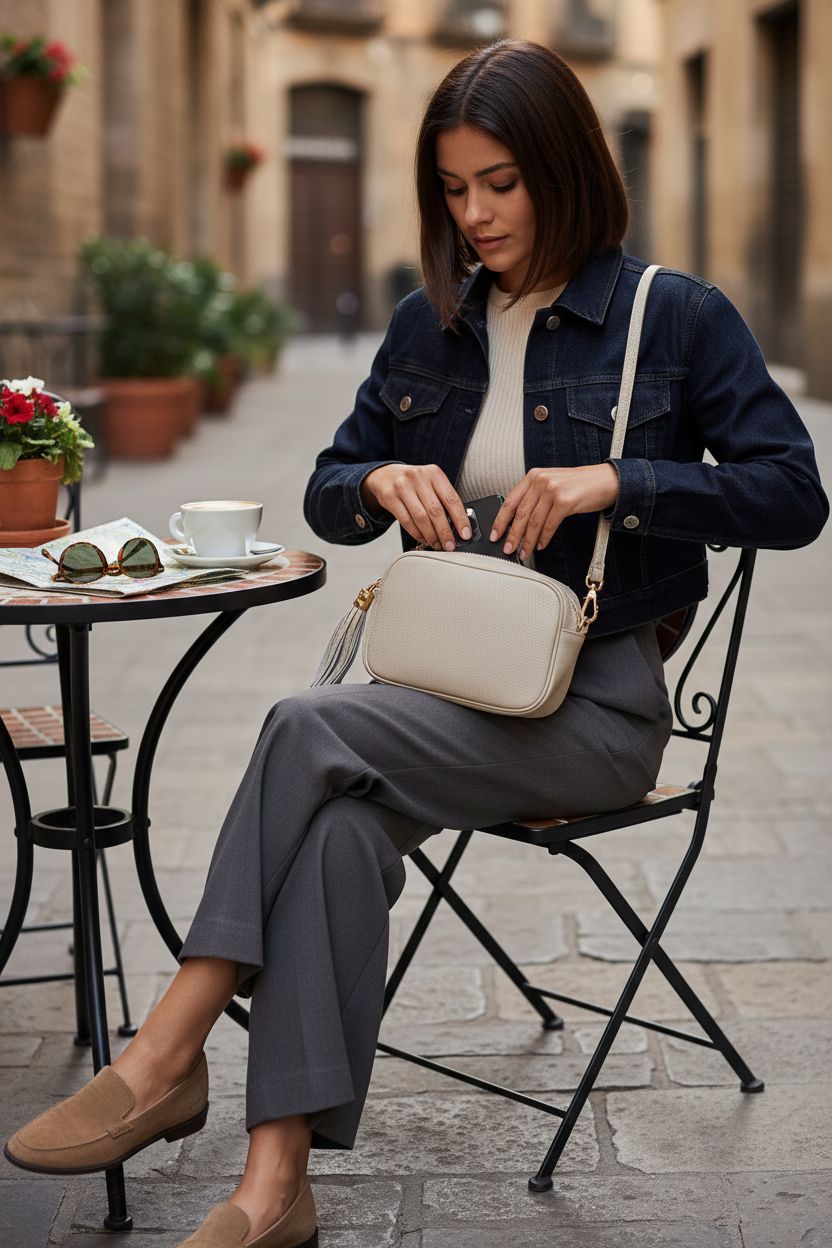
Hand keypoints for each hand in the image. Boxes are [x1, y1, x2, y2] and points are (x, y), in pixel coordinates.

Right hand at [361, 463, 471, 549]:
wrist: (385, 476)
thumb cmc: (414, 483)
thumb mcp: (430, 483)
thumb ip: (443, 499)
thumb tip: (458, 525)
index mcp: (434, 473)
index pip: (451, 498)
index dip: (460, 519)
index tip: (465, 534)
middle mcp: (418, 477)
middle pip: (435, 510)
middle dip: (445, 532)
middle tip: (450, 545)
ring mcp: (402, 487)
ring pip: (421, 518)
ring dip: (431, 536)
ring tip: (438, 544)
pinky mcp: (390, 497)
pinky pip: (406, 521)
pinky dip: (417, 534)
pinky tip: (424, 539)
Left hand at [490, 465, 620, 559]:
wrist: (606, 481)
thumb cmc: (579, 485)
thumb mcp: (552, 484)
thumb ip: (534, 497)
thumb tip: (518, 521)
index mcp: (533, 476)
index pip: (510, 501)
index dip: (500, 520)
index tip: (495, 534)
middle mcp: (541, 481)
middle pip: (520, 514)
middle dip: (512, 535)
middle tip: (508, 549)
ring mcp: (553, 490)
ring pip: (534, 522)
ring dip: (527, 541)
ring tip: (524, 552)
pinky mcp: (565, 501)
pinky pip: (549, 525)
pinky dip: (543, 538)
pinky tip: (540, 545)